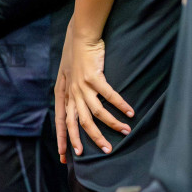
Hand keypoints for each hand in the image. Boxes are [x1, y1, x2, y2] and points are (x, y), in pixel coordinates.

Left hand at [54, 20, 132, 159]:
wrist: (80, 35)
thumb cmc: (75, 55)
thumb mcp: (66, 77)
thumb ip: (70, 93)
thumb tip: (74, 109)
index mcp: (63, 94)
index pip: (61, 122)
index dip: (63, 139)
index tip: (65, 157)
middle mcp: (71, 93)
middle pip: (79, 123)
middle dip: (91, 140)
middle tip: (105, 150)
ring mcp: (82, 86)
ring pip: (96, 114)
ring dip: (112, 125)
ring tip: (125, 132)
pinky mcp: (94, 77)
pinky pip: (109, 97)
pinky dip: (120, 106)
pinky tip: (130, 113)